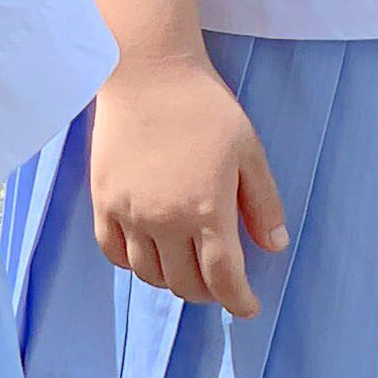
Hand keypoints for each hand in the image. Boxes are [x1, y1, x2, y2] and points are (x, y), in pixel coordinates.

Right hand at [88, 50, 287, 316]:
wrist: (147, 72)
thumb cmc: (205, 107)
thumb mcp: (249, 151)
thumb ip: (263, 204)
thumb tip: (273, 247)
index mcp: (207, 209)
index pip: (224, 279)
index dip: (239, 301)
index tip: (247, 306)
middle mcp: (165, 219)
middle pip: (185, 283)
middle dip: (209, 292)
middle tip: (220, 284)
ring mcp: (129, 213)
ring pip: (149, 274)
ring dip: (172, 280)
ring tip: (186, 268)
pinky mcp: (103, 201)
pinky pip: (113, 253)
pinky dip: (133, 263)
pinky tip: (150, 253)